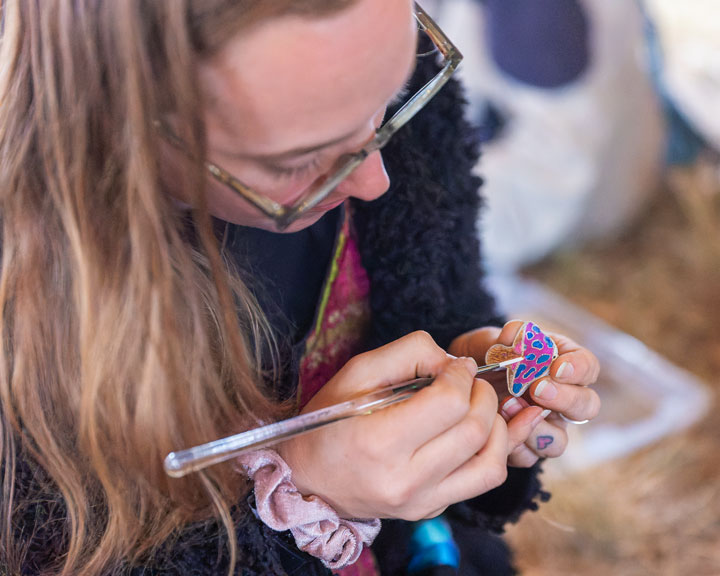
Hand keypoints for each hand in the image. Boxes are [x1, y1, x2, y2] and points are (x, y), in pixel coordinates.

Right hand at [276, 331, 543, 520]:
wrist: (308, 479)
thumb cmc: (328, 422)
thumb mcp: (356, 373)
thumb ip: (407, 354)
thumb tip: (452, 361)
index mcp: (379, 442)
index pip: (448, 404)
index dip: (461, 375)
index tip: (456, 366)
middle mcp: (404, 480)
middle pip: (474, 431)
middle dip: (483, 396)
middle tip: (471, 382)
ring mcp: (420, 502)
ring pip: (491, 465)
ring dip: (499, 428)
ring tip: (481, 407)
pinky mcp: (430, 510)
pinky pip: (481, 483)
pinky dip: (493, 452)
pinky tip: (487, 432)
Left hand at [449, 320, 600, 466]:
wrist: (463, 379)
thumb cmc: (486, 354)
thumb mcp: (493, 339)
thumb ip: (506, 336)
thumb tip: (514, 334)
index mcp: (563, 365)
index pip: (588, 366)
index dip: (578, 369)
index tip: (558, 367)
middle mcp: (563, 399)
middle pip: (586, 407)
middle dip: (565, 399)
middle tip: (538, 389)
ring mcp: (547, 426)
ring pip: (559, 441)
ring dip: (536, 427)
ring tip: (509, 405)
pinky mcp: (525, 448)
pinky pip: (529, 457)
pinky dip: (515, 444)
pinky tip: (498, 426)